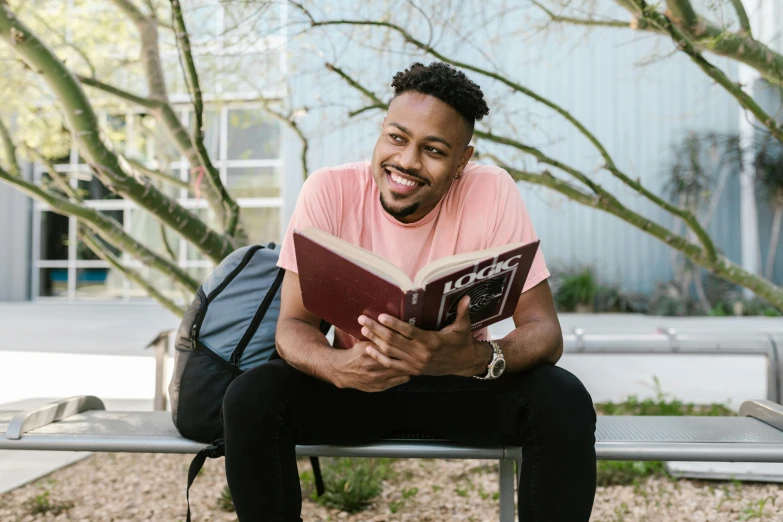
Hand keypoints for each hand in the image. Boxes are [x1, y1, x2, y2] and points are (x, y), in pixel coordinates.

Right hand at [331, 340, 410, 391]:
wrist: (342, 371)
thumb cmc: (354, 353)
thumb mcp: (362, 341)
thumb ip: (375, 336)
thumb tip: (388, 324)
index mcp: (369, 350)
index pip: (390, 345)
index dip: (402, 343)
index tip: (412, 340)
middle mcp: (373, 365)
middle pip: (396, 359)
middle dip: (408, 355)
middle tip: (418, 351)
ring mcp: (376, 377)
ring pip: (397, 371)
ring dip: (408, 367)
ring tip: (416, 362)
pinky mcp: (377, 387)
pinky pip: (395, 382)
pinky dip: (403, 377)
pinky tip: (408, 372)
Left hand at [358, 296, 489, 376]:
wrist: (464, 364)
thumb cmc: (462, 342)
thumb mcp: (463, 327)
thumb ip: (462, 312)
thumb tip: (466, 296)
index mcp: (432, 341)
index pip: (409, 331)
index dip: (394, 324)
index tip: (381, 315)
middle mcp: (421, 354)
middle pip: (393, 341)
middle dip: (376, 329)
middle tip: (363, 319)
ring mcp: (415, 364)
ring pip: (390, 352)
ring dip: (375, 341)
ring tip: (363, 330)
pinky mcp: (412, 370)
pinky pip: (391, 365)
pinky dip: (379, 357)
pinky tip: (369, 349)